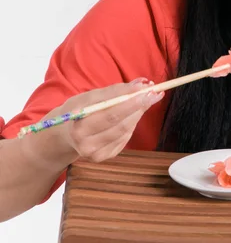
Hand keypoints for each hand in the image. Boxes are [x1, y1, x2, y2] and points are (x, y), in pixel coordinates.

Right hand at [24, 79, 163, 167]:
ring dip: (138, 113)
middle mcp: (85, 143)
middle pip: (119, 123)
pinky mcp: (103, 158)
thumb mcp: (88, 97)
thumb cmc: (76, 111)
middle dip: (140, 106)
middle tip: (155, 92)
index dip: (130, 99)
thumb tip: (142, 83)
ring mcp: (94, 154)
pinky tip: (132, 114)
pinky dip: (131, 124)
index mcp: (78, 125)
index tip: (146, 88)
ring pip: (125, 131)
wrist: (63, 136)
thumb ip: (114, 91)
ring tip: (147, 99)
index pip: (109, 112)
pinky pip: (124, 139)